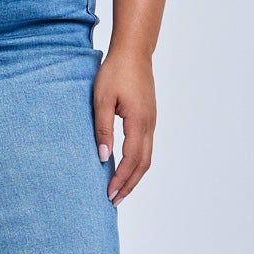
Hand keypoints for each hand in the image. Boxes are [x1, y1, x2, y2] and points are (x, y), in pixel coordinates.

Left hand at [92, 46, 155, 205]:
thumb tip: (103, 158)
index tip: (109, 194)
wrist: (134, 52)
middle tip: (113, 201)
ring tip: (119, 190)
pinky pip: (145, 148)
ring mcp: (151, 123)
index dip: (121, 180)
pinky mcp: (148, 119)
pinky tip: (125, 168)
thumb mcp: (101, 99)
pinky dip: (136, 164)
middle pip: (143, 165)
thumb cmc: (115, 72)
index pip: (131, 160)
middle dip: (129, 185)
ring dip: (134, 177)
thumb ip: (103, 129)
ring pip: (146, 158)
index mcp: (138, 122)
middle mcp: (149, 125)